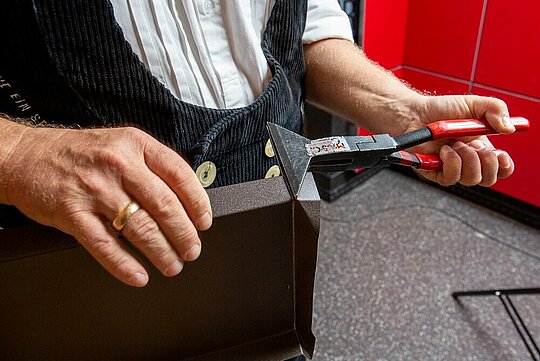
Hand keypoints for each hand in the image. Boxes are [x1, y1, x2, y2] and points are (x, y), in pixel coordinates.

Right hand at [2, 125, 211, 286]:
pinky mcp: (72, 212)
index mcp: (135, 144)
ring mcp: (94, 189)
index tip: (205, 222)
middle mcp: (118, 164)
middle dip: (184, 234)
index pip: (179, 174)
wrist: (26, 155)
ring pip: (139, 228)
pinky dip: (124, 265)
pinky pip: (104, 245)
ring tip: (173, 265)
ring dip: (162, 252)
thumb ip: (152, 166)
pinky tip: (138, 275)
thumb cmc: (80, 153)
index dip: (198, 202)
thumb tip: (187, 199)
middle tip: (192, 250)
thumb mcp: (121, 144)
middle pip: (164, 205)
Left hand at [405, 95, 515, 186]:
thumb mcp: (473, 104)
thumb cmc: (440, 109)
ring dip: (468, 159)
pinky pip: (450, 178)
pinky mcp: (434, 172)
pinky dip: (451, 163)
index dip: (504, 167)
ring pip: (471, 180)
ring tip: (456, 143)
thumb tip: (509, 128)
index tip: (501, 155)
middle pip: (488, 179)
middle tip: (476, 145)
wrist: (415, 112)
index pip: (500, 169)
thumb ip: (495, 109)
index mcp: (481, 149)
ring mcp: (450, 168)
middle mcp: (467, 162)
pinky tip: (445, 150)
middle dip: (487, 162)